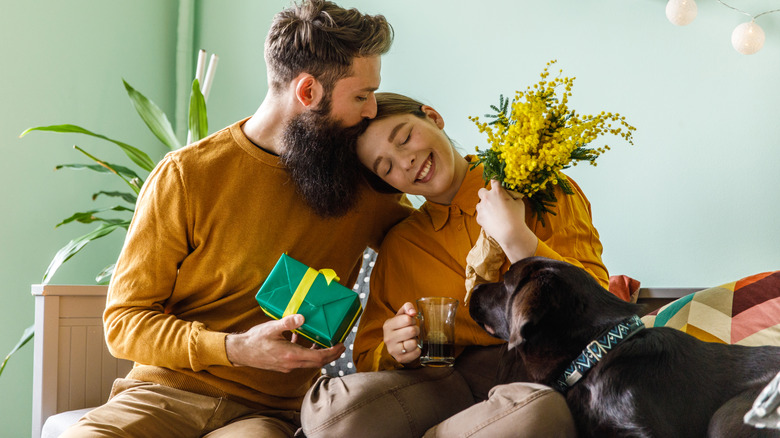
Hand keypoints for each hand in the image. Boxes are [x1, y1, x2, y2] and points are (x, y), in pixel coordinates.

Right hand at [225, 314, 344, 372]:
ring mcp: (287, 366)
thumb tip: (302, 317)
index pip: (318, 357)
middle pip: (317, 362)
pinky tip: (302, 340)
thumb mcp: (272, 328)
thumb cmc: (255, 340)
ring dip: (319, 354)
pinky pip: (300, 360)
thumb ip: (288, 323)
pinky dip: (307, 353)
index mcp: (291, 355)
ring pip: (309, 362)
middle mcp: (291, 364)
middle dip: (331, 355)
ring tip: (327, 343)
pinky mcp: (283, 365)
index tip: (341, 345)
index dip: (332, 352)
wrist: (240, 352)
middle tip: (340, 345)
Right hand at [383, 302, 420, 363]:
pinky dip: (417, 349)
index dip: (412, 320)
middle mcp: (388, 338)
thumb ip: (407, 307)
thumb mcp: (401, 315)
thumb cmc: (399, 327)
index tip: (409, 322)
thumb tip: (413, 312)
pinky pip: (416, 352)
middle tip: (412, 331)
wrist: (394, 344)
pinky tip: (412, 347)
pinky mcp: (400, 358)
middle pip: (412, 331)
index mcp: (388, 325)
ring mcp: (393, 350)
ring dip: (416, 340)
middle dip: (415, 330)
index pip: (407, 319)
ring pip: (414, 343)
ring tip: (410, 339)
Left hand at [475, 180, 537, 262]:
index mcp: (497, 191)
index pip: (494, 180)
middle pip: (481, 190)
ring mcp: (481, 208)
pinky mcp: (479, 218)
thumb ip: (512, 196)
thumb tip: (510, 194)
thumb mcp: (519, 202)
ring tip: (494, 213)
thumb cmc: (517, 217)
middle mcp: (487, 197)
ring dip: (485, 206)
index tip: (497, 185)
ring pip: (479, 204)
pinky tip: (492, 221)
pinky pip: (480, 214)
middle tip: (493, 200)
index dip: (496, 182)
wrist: (510, 233)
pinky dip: (485, 216)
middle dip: (486, 194)